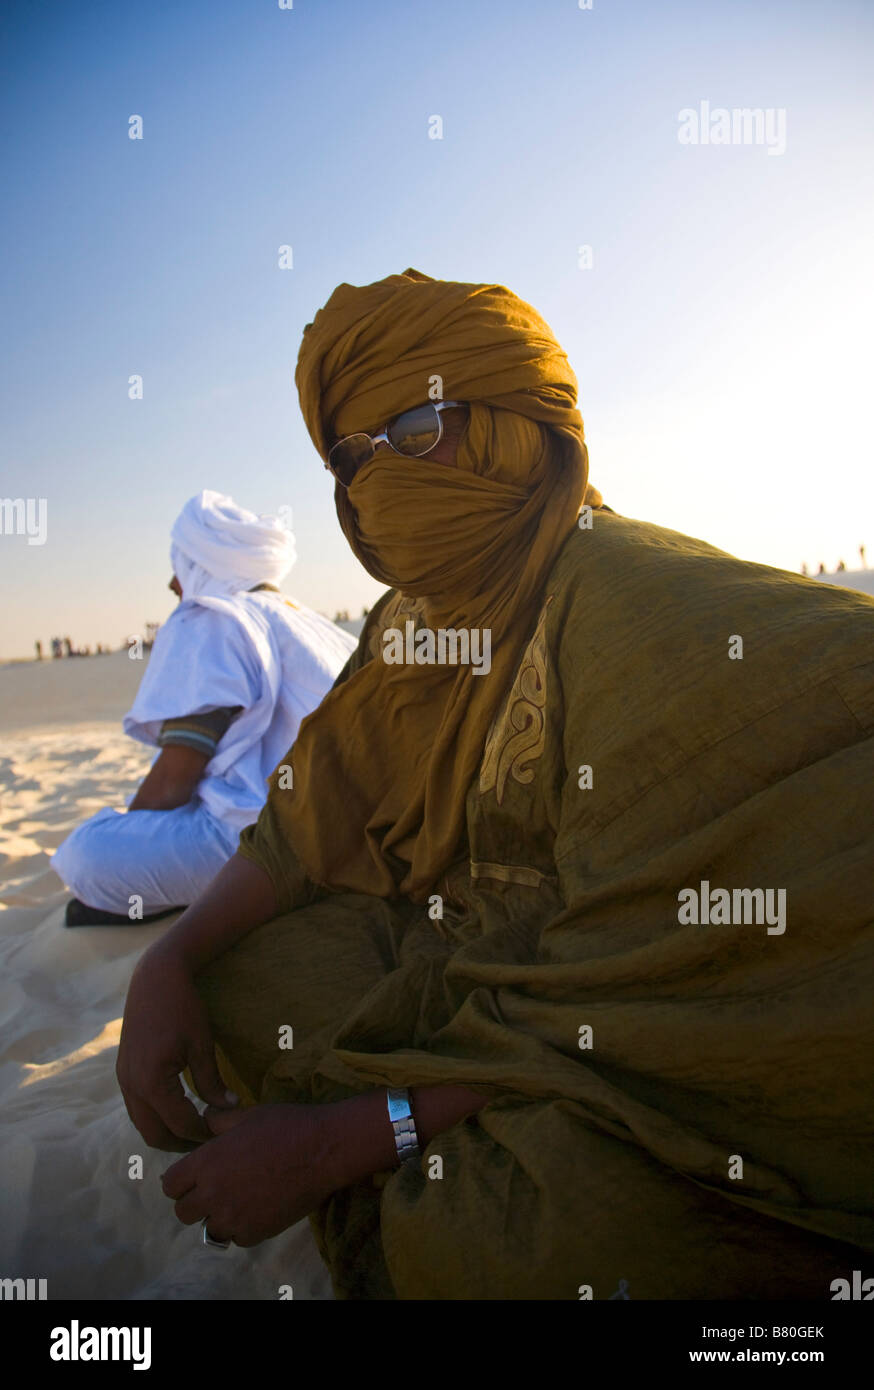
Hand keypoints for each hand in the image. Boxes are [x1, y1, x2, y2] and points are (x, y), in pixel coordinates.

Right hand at [117, 942, 237, 1150]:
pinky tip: (177, 1111)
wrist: (155, 978)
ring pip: (142, 1123)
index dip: (203, 1133)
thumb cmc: (183, 1007)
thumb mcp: (202, 1045)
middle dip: (181, 1143)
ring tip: (194, 1130)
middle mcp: (132, 1086)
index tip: (223, 1135)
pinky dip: (155, 1116)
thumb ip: (212, 1082)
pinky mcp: (123, 1071)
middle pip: (154, 1134)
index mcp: (152, 1082)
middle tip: (207, 1143)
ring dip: (166, 1132)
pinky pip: (137, 1107)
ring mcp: (124, 1079)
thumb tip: (230, 1108)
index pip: (180, 1124)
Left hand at [161, 1104, 343, 1246]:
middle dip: (195, 1202)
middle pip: (183, 1212)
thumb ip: (219, 1121)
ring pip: (209, 1229)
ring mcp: (234, 1216)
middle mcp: (214, 1192)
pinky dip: (243, 1228)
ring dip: (219, 1217)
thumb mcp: (248, 1116)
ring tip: (239, 1200)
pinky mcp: (255, 1231)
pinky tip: (258, 1208)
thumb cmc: (287, 1126)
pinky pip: (236, 1238)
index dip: (180, 1181)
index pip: (170, 1184)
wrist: (324, 1150)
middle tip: (215, 1190)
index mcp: (207, 1162)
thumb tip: (204, 1119)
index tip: (194, 1177)